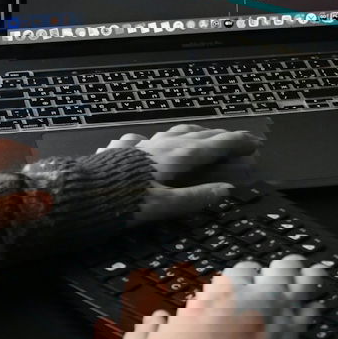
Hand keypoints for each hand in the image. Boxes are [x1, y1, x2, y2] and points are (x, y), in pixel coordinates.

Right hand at [88, 255, 329, 338]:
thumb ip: (141, 334)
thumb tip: (158, 318)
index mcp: (186, 323)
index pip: (225, 288)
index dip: (242, 275)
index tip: (251, 267)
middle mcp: (219, 335)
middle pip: (260, 297)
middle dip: (281, 277)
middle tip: (300, 262)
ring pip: (276, 319)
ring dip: (296, 296)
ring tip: (313, 279)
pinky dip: (294, 327)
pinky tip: (306, 315)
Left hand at [97, 124, 260, 225]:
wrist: (85, 190)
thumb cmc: (126, 201)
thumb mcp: (165, 206)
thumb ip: (196, 198)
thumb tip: (226, 190)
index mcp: (178, 157)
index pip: (214, 145)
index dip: (235, 142)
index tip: (252, 142)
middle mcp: (162, 145)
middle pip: (196, 135)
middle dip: (217, 136)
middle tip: (234, 139)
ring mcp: (142, 144)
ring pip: (172, 132)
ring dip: (192, 133)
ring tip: (201, 135)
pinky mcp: (123, 149)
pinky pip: (145, 139)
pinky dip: (158, 139)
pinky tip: (148, 142)